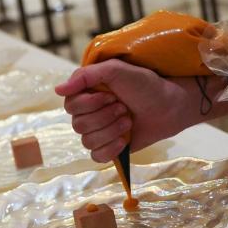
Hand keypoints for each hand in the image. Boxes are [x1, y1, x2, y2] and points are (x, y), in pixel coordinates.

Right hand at [55, 60, 192, 161]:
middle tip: (124, 108)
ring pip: (87, 141)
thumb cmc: (145, 84)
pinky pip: (96, 156)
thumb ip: (86, 76)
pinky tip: (124, 141)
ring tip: (128, 122)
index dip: (90, 103)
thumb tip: (57, 90)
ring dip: (111, 131)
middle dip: (104, 117)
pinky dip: (110, 149)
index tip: (113, 96)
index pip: (70, 105)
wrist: (170, 106)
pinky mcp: (109, 148)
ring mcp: (99, 132)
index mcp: (86, 93)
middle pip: (78, 124)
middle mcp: (89, 113)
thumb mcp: (116, 70)